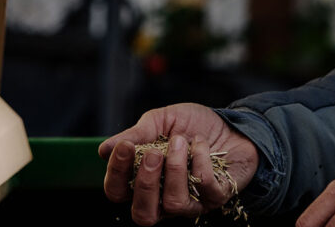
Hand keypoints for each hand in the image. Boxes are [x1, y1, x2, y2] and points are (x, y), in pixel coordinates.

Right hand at [99, 103, 258, 224]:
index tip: (125, 146)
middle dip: (144, 183)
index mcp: (144, 180)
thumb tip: (103, 150)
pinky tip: (201, 143)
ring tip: (180, 142)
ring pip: (173, 204)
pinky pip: (204, 186)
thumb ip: (136, 134)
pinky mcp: (216, 196)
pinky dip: (200, 159)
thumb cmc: (193, 124)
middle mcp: (164, 197)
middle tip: (154, 153)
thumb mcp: (162, 120)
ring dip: (175, 169)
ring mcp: (192, 201)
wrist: (231, 122)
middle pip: (142, 214)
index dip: (116, 174)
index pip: (117, 192)